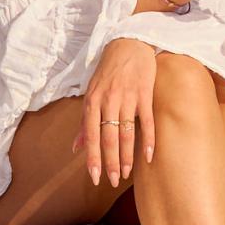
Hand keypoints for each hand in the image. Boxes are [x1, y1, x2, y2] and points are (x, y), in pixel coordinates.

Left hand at [79, 37, 157, 188]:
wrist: (128, 43)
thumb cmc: (108, 71)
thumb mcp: (91, 93)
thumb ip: (85, 122)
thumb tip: (76, 147)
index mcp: (92, 102)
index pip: (92, 136)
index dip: (93, 159)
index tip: (95, 178)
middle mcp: (108, 100)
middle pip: (109, 138)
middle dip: (111, 162)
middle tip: (114, 181)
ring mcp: (127, 97)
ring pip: (126, 133)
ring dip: (127, 156)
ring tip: (128, 173)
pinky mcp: (145, 93)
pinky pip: (146, 121)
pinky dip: (148, 140)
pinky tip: (148, 156)